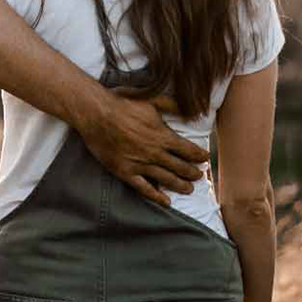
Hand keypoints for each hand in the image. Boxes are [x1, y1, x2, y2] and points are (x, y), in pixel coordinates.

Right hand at [84, 92, 209, 206]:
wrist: (96, 113)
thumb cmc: (122, 104)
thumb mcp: (151, 100)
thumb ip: (172, 106)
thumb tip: (192, 108)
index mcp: (163, 136)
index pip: (188, 151)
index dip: (199, 156)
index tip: (205, 159)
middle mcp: (155, 153)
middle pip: (181, 168)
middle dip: (193, 173)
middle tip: (199, 176)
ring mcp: (140, 164)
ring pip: (167, 180)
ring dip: (181, 185)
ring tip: (189, 189)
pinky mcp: (126, 172)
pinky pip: (144, 189)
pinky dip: (157, 197)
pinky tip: (166, 202)